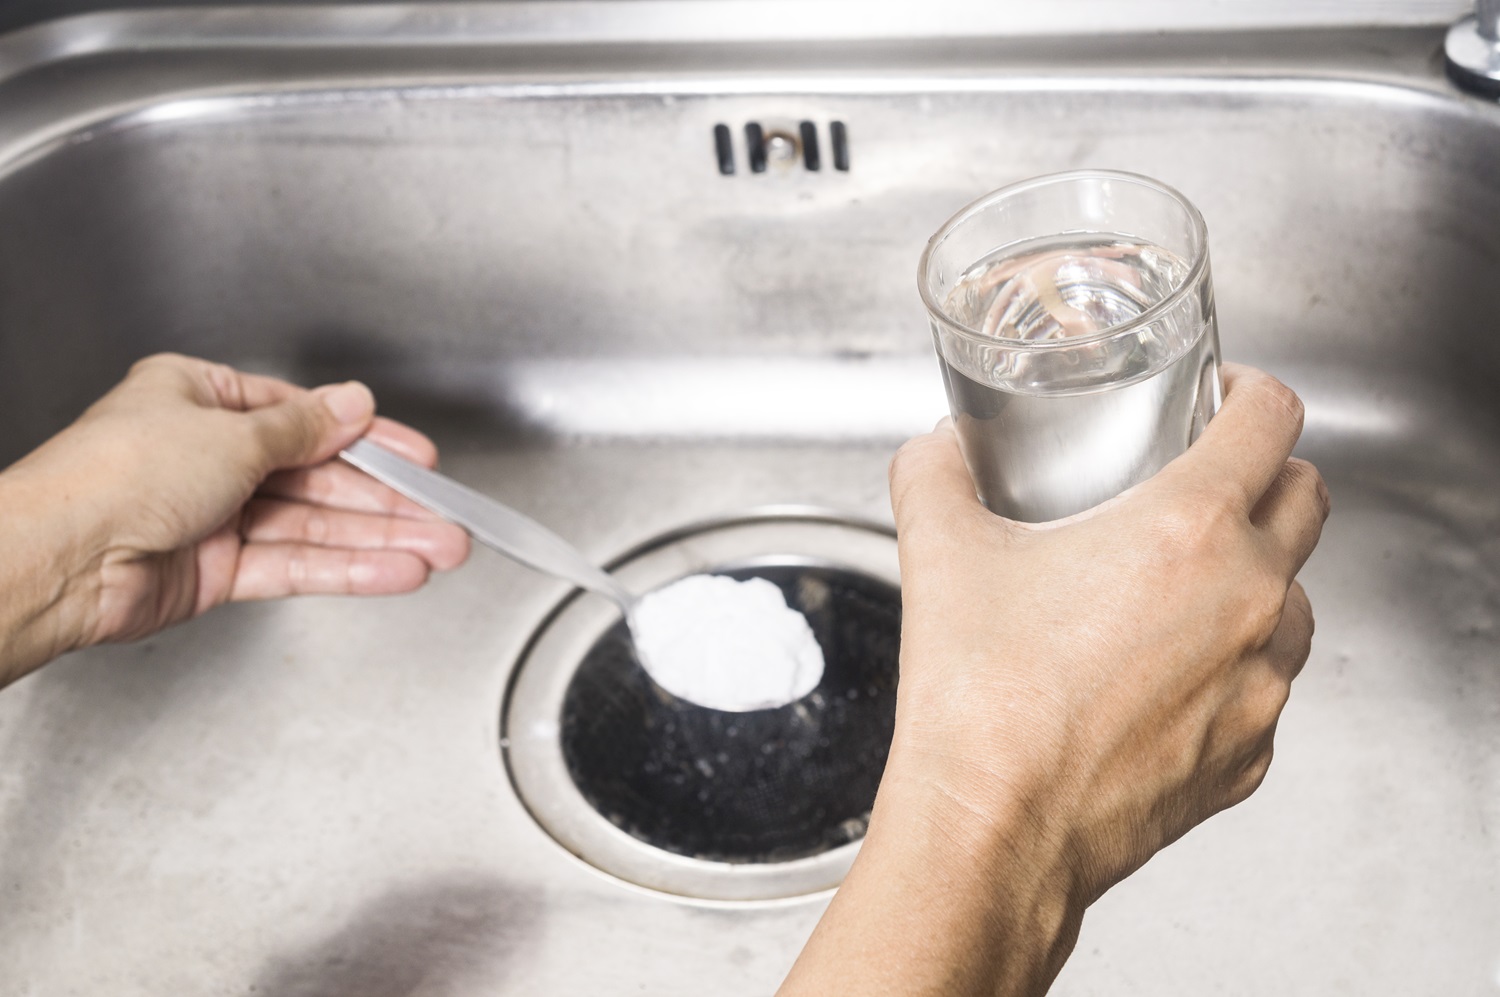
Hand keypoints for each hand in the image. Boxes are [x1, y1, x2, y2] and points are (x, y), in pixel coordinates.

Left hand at [0, 353, 467, 681]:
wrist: (61, 558)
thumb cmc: (116, 475)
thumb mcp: (231, 432)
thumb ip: (304, 428)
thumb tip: (352, 405)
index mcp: (202, 401)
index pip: (305, 419)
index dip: (368, 440)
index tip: (418, 458)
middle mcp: (210, 458)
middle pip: (318, 478)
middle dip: (387, 501)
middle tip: (444, 515)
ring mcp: (215, 516)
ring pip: (315, 527)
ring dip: (380, 539)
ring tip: (439, 549)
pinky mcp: (218, 571)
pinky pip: (296, 566)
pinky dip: (347, 569)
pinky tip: (394, 570)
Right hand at [780, 363, 1328, 995]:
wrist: (992, 829)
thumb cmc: (980, 702)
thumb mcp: (939, 554)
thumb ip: (936, 477)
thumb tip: (937, 452)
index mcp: (1189, 530)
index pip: (1271, 419)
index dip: (1250, 392)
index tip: (1223, 399)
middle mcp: (1248, 599)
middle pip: (1306, 499)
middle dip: (1265, 476)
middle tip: (1203, 482)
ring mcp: (1259, 683)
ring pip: (1296, 599)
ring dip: (1255, 577)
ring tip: (1178, 590)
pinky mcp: (1250, 751)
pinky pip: (1264, 686)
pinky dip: (1229, 667)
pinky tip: (1159, 678)